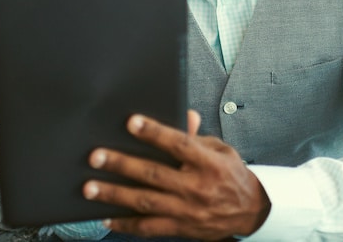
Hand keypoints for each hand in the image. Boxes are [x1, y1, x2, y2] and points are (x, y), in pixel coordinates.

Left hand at [83, 111, 270, 239]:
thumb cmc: (232, 176)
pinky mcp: (180, 227)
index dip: (154, 132)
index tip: (131, 122)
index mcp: (208, 163)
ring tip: (90, 188)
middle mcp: (196, 187)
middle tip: (96, 157)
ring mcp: (187, 210)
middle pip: (153, 174)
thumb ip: (197, 137)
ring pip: (145, 201)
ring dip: (115, 195)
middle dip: (122, 164)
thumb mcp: (221, 150)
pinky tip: (105, 218)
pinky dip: (125, 224)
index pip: (178, 144)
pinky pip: (148, 227)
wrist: (251, 212)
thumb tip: (185, 115)